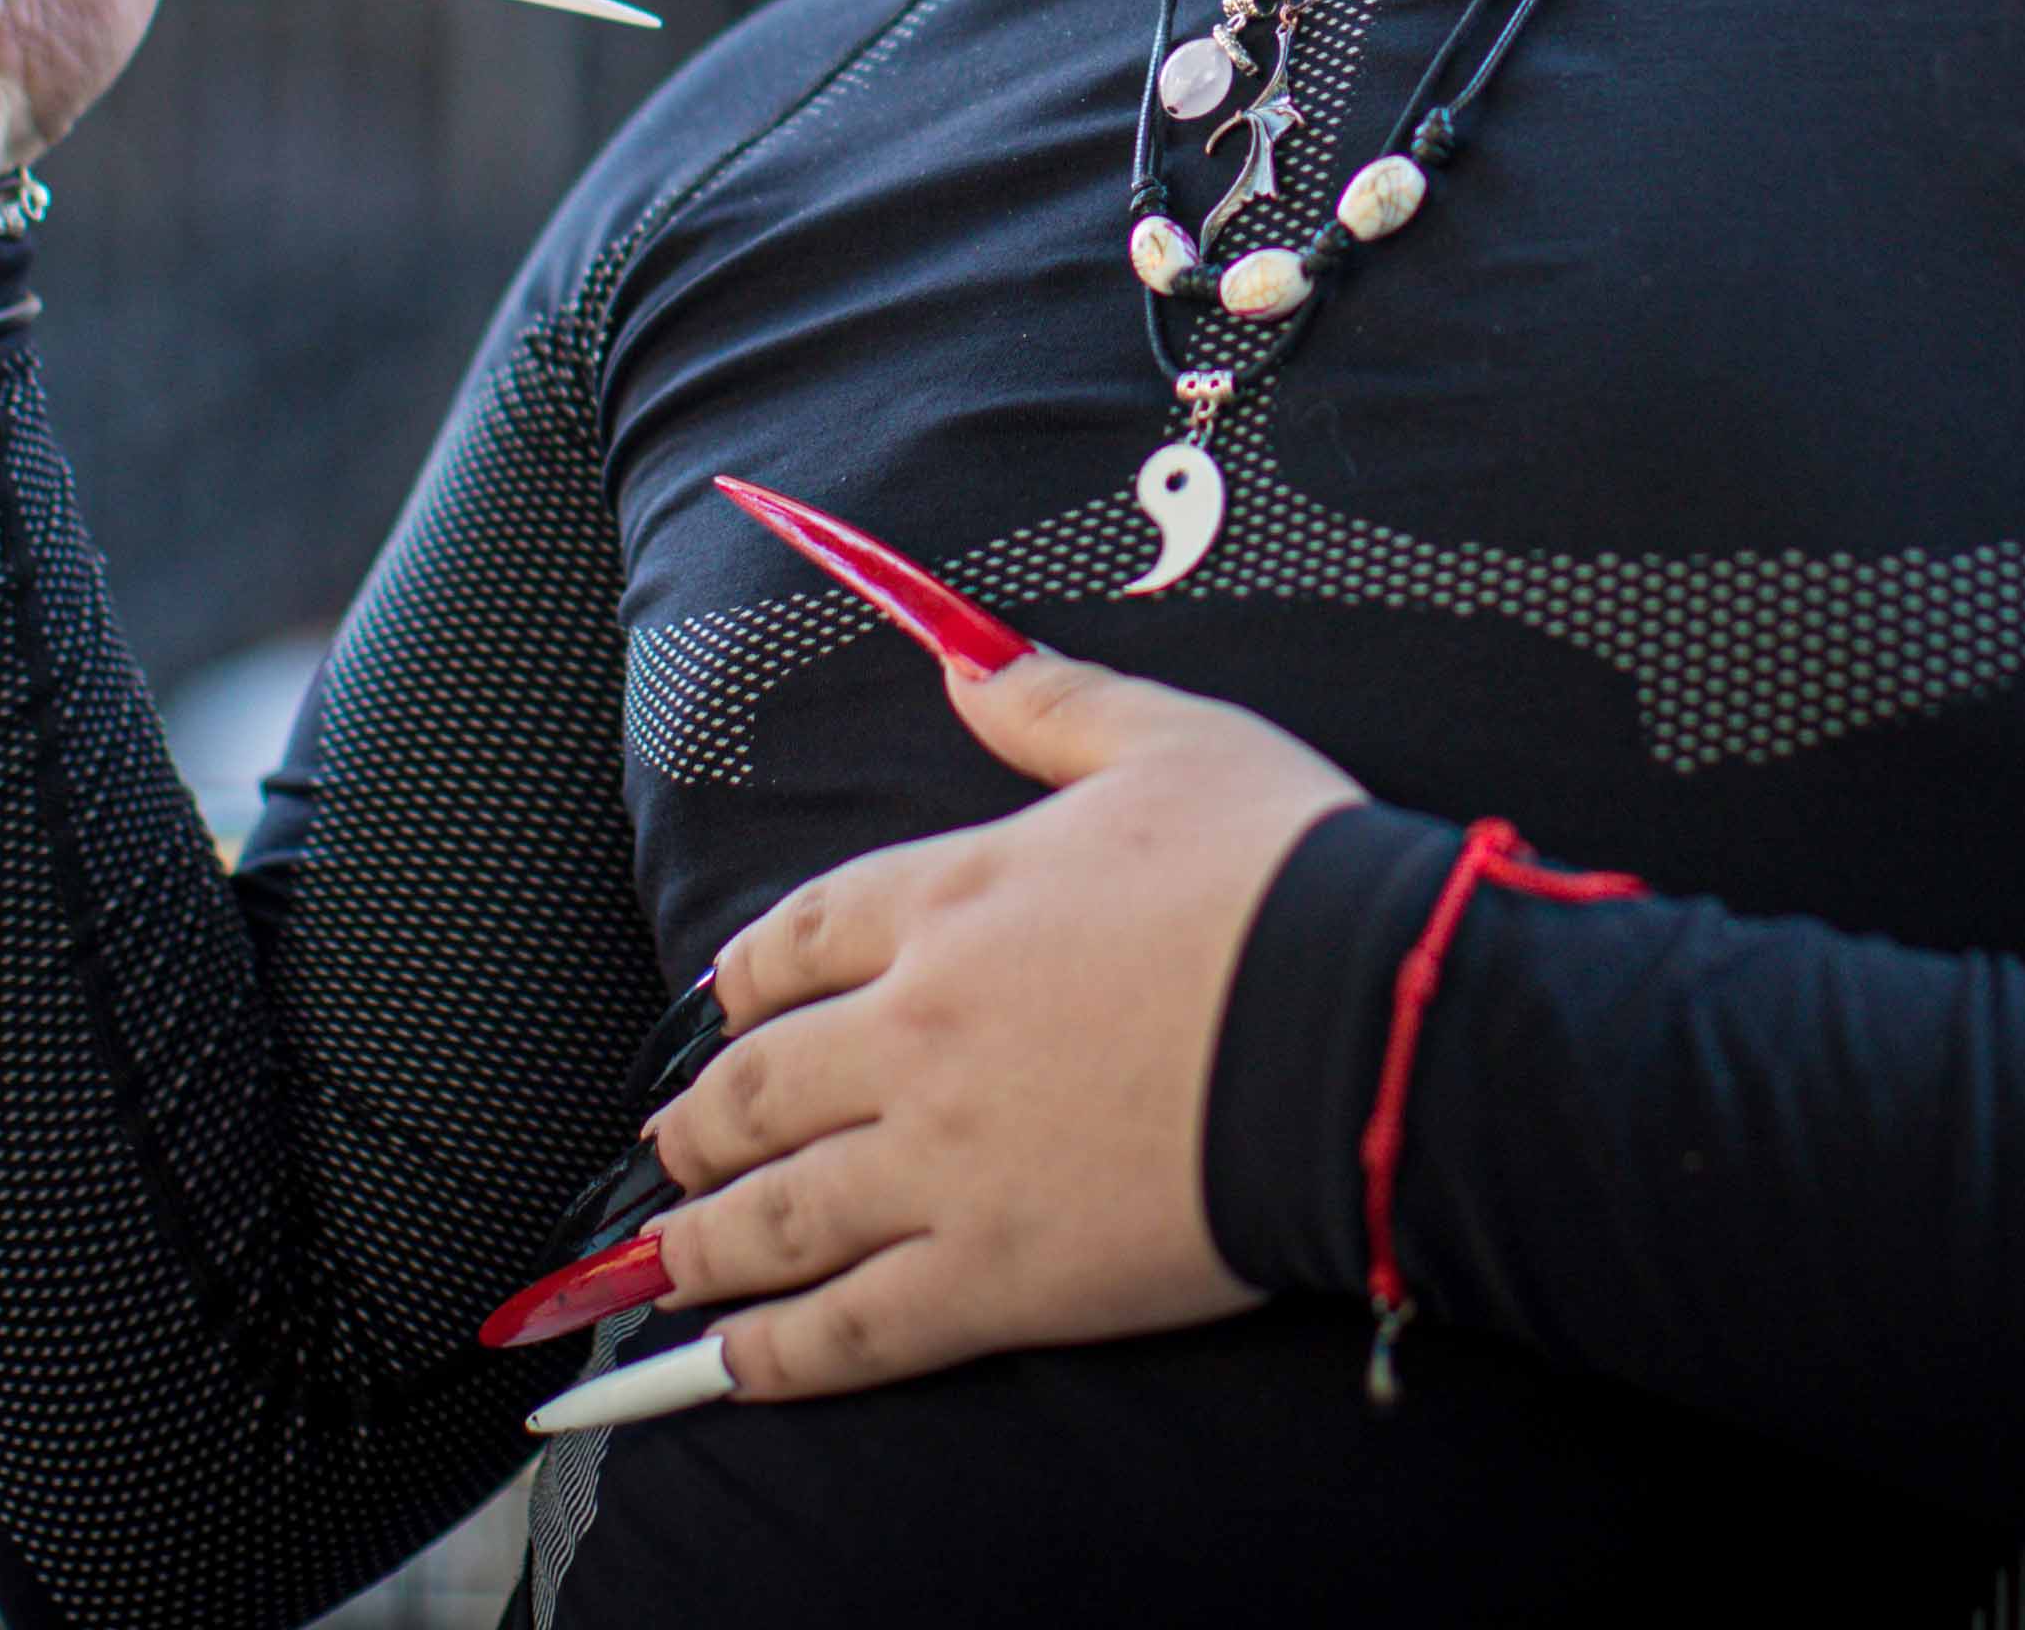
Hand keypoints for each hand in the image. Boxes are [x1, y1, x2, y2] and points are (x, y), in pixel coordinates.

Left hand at [647, 646, 1367, 1401]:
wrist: (1362, 1026)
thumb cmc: (1285, 878)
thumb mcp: (1171, 743)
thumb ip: (1052, 703)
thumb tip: (960, 657)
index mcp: (952, 901)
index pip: (801, 940)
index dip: (748, 980)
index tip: (726, 1006)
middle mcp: (917, 1032)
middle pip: (761, 1085)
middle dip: (701, 1121)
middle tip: (671, 1142)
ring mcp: (943, 1162)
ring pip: (777, 1214)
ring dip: (703, 1242)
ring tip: (662, 1263)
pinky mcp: (994, 1277)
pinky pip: (849, 1328)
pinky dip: (772, 1354)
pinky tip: (725, 1367)